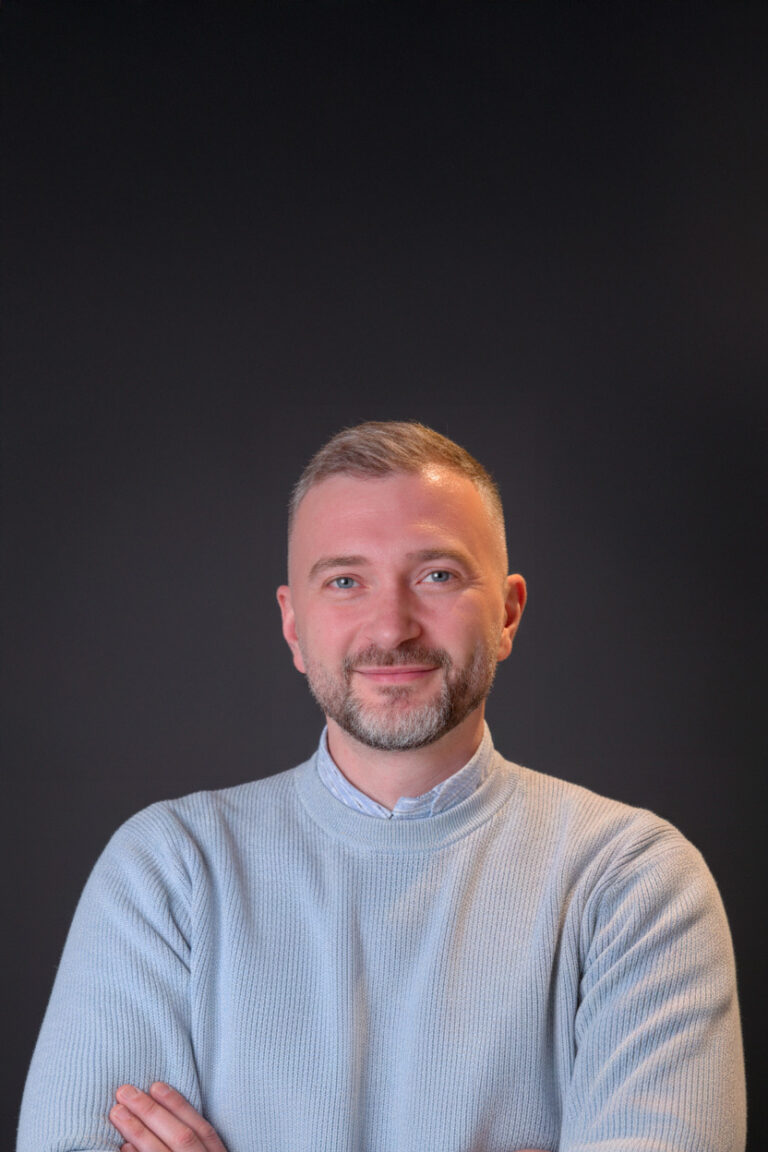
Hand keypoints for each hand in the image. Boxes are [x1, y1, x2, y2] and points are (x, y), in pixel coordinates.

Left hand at [110, 1082, 227, 1151]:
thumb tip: (166, 1109)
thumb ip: (198, 1140)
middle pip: (180, 1137)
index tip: (155, 1085)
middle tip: (125, 1092)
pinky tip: (122, 1147)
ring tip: (117, 1113)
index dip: (178, 1105)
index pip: (201, 1128)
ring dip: (137, 1132)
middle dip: (151, 1113)